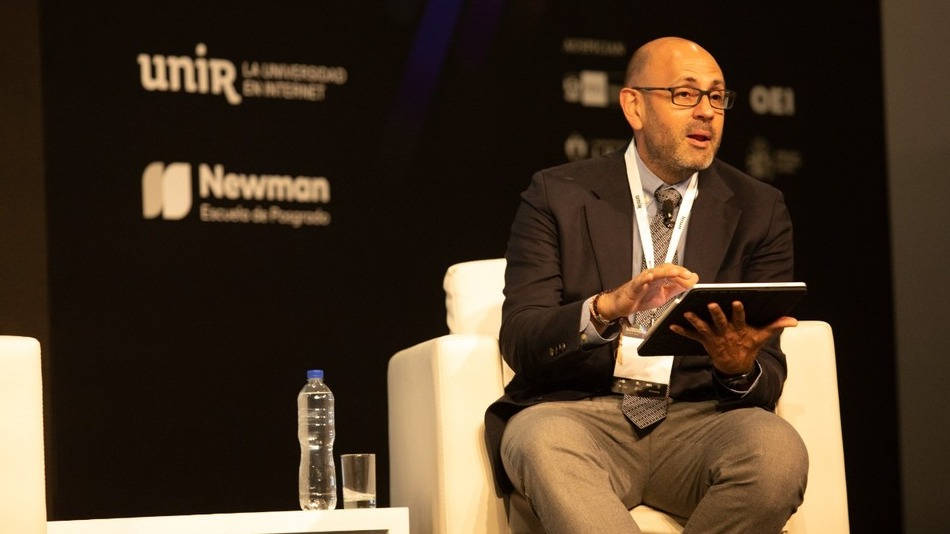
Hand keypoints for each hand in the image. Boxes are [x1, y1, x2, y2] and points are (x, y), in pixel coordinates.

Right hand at [599, 264, 697, 319]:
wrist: (622, 305)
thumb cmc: (640, 298)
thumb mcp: (664, 295)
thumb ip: (677, 288)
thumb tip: (691, 282)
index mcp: (660, 278)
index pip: (674, 271)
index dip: (684, 274)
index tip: (694, 278)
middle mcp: (652, 276)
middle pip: (666, 268)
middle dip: (678, 271)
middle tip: (689, 275)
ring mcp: (643, 280)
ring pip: (655, 272)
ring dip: (666, 272)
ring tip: (676, 272)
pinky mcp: (634, 286)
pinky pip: (640, 281)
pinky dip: (645, 278)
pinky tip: (650, 277)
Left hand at [669, 301, 796, 374]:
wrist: (736, 365)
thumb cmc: (748, 346)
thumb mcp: (763, 337)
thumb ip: (776, 326)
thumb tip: (793, 320)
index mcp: (740, 330)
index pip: (740, 319)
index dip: (738, 311)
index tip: (737, 302)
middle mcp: (726, 333)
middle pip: (720, 322)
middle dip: (716, 314)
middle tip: (711, 304)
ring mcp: (714, 338)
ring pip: (704, 328)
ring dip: (695, 321)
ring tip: (686, 312)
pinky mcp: (704, 341)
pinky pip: (692, 336)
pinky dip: (682, 331)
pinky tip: (671, 325)